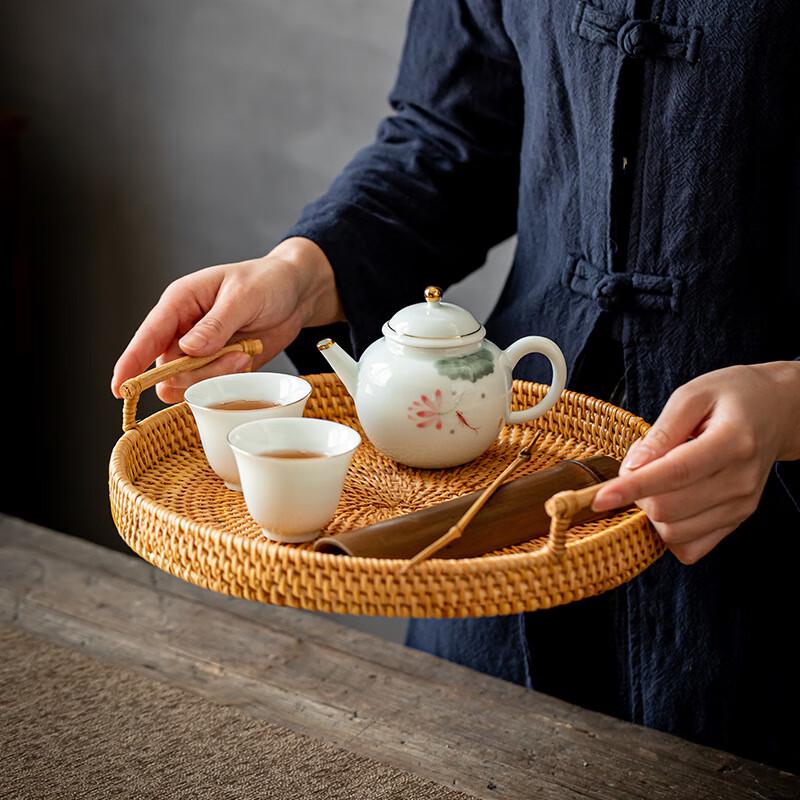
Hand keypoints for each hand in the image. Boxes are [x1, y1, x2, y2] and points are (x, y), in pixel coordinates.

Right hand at [110, 237, 343, 402]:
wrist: (297, 293)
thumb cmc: (268, 281)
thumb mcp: (244, 296)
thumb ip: (216, 324)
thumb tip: (186, 349)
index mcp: (180, 303)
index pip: (147, 336)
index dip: (131, 363)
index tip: (120, 388)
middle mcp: (184, 329)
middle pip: (167, 369)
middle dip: (196, 372)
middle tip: (234, 354)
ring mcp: (201, 350)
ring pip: (188, 382)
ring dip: (216, 376)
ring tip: (245, 351)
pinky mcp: (220, 364)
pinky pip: (212, 386)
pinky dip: (229, 380)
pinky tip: (247, 358)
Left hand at [591, 361, 799, 564]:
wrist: (776, 411)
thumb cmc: (730, 397)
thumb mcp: (691, 395)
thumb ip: (661, 432)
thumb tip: (633, 467)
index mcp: (732, 442)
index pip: (674, 474)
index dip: (632, 488)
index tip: (600, 496)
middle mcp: (740, 481)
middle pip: (669, 509)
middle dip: (637, 492)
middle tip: (640, 460)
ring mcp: (741, 506)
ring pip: (675, 533)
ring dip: (650, 510)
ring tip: (659, 476)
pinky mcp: (736, 520)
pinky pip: (690, 548)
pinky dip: (667, 531)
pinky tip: (668, 500)